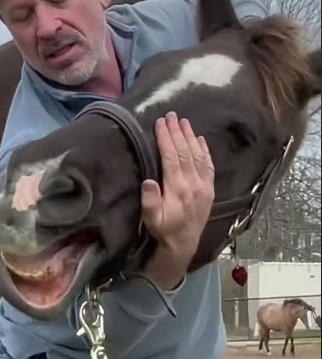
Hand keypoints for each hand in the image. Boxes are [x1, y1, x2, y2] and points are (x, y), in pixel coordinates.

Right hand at [141, 111, 214, 288]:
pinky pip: (208, 165)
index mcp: (178, 189)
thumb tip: (148, 181)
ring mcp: (204, 185)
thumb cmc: (164, 229)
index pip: (172, 157)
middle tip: (171, 115)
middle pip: (185, 152)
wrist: (184, 244)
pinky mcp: (210, 188)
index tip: (160, 123)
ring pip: (197, 155)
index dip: (166, 139)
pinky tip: (200, 139)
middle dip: (177, 132)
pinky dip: (205, 150)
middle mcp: (193, 184)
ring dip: (190, 137)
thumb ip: (150, 201)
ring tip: (184, 121)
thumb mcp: (151, 219)